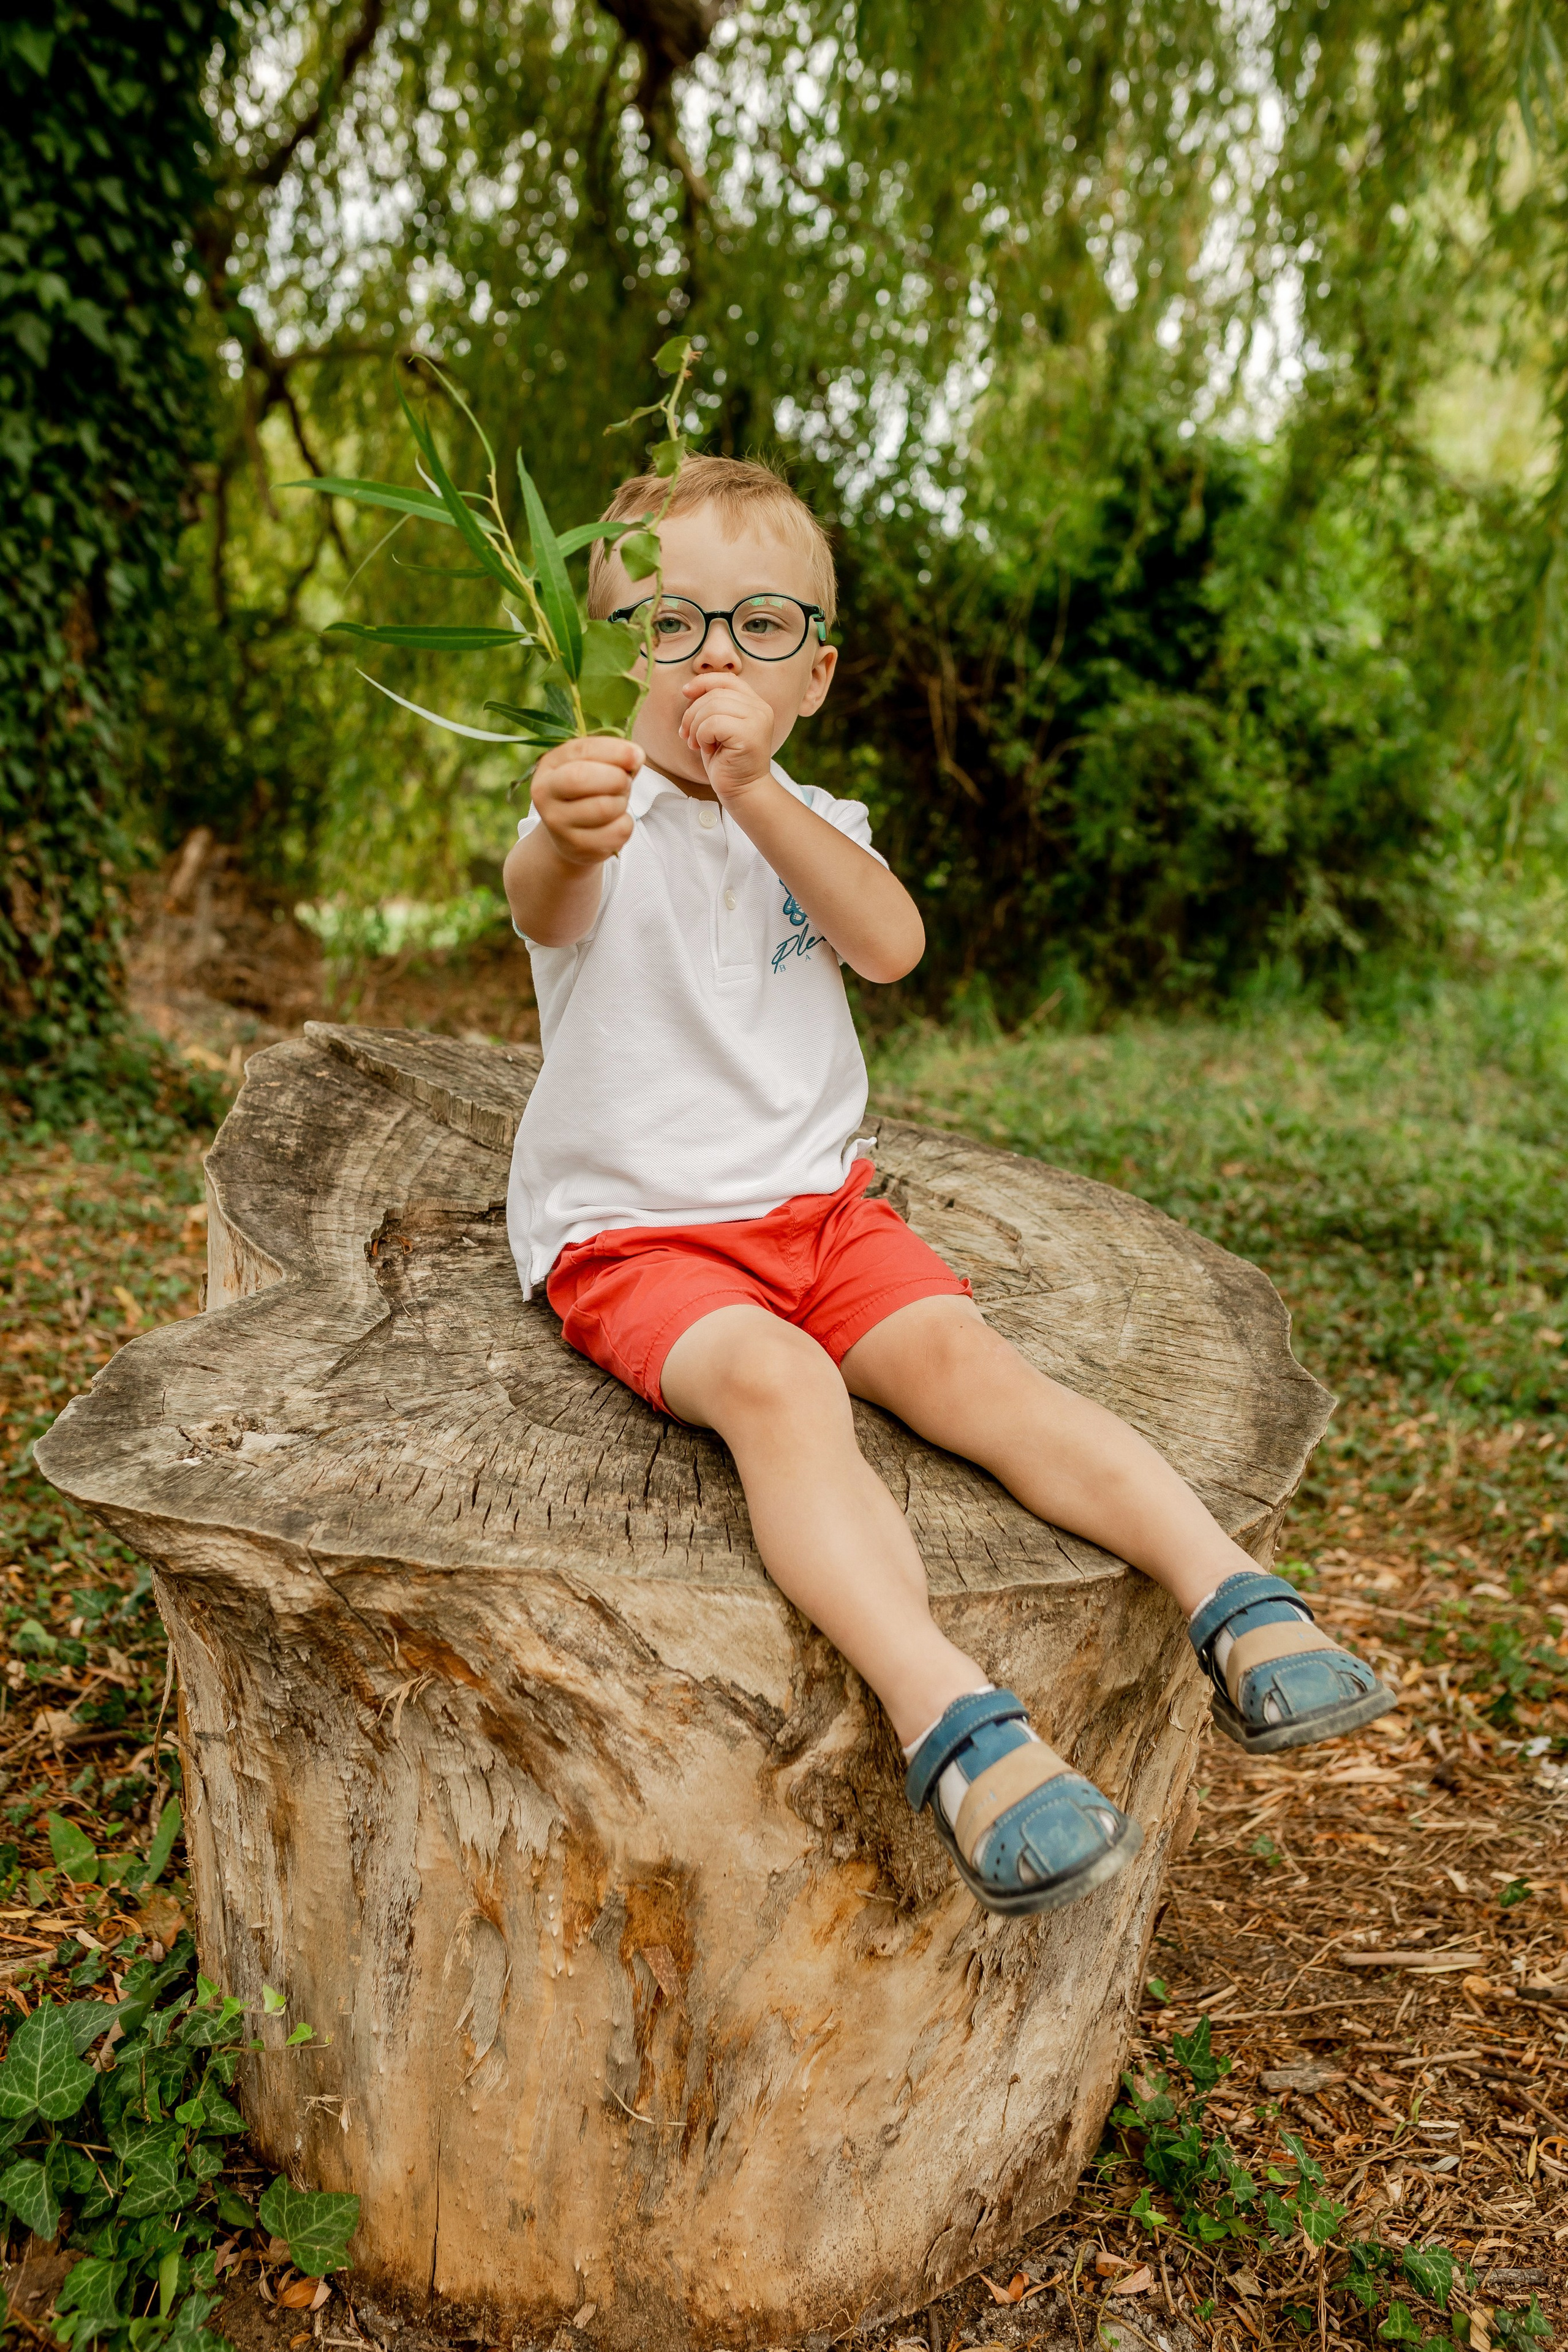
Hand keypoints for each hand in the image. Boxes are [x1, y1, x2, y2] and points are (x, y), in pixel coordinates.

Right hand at [529, 736, 639, 864]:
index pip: (581, 750)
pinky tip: (615, 822)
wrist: (569, 835)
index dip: (613, 751)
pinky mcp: (577, 847)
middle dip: (616, 777)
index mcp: (549, 766)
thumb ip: (613, 757)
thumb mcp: (593, 767)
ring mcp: (558, 823)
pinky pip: (618, 831)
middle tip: (624, 782)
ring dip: (622, 802)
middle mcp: (545, 794)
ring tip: (616, 802)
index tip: (638, 755)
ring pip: (605, 807)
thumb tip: (636, 757)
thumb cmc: (587, 792)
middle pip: (583, 778)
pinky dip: (626, 824)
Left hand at [678, 674, 775, 801]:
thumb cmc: (727, 761)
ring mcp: (758, 720)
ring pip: (712, 707)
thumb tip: (689, 689)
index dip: (703, 682)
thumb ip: (711, 706)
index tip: (686, 694)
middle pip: (715, 693)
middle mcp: (760, 708)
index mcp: (754, 703)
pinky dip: (702, 736)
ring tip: (696, 744)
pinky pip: (713, 723)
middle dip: (692, 712)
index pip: (726, 679)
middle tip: (687, 734)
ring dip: (696, 726)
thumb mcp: (717, 727)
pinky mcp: (750, 735)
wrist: (743, 791)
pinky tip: (706, 749)